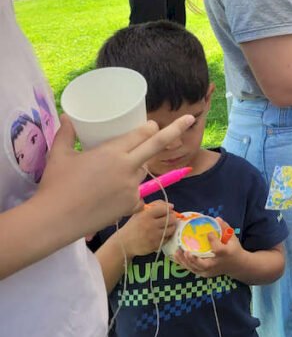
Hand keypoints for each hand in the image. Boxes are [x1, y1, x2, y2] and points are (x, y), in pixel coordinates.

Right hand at [37, 113, 196, 236]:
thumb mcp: (59, 155)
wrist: (56, 220)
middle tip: (190, 119)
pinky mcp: (132, 204)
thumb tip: (66, 116)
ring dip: (136, 168)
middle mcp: (128, 167)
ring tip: (109, 176)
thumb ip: (66, 134)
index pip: (142, 134)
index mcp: (113, 152)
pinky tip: (108, 196)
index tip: (153, 124)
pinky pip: (136, 192)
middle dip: (176, 130)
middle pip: (157, 145)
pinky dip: (127, 191)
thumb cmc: (56, 185)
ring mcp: (132, 187)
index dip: (150, 127)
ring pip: (143, 171)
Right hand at [115, 201, 176, 257]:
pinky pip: (168, 238)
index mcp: (146, 215)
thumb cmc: (134, 226)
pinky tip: (161, 234)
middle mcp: (150, 225)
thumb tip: (171, 206)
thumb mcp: (140, 212)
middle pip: (171, 219)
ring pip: (172, 228)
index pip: (165, 209)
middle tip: (169, 219)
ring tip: (165, 226)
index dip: (168, 209)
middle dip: (172, 218)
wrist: (124, 243)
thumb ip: (156, 205)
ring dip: (171, 227)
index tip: (167, 211)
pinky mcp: (156, 245)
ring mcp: (153, 236)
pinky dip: (167, 235)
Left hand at [173, 217, 242, 278]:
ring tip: (177, 252)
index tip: (208, 233)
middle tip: (186, 252)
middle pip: (203, 264)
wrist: (237, 266)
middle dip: (193, 259)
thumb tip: (217, 218)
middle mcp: (216, 264)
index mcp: (224, 254)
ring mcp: (210, 271)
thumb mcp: (232, 238)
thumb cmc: (234, 250)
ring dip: (184, 261)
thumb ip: (225, 228)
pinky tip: (178, 257)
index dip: (212, 240)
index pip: (218, 248)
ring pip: (195, 268)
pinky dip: (184, 264)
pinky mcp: (205, 274)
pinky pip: (192, 269)